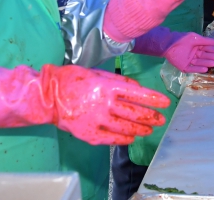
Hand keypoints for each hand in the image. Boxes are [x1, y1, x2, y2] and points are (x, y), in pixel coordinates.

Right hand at [46, 65, 169, 145]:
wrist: (47, 96)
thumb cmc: (73, 80)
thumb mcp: (97, 73)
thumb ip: (118, 81)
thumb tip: (136, 87)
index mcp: (107, 86)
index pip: (137, 94)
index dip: (153, 99)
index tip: (166, 103)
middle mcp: (105, 104)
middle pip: (134, 113)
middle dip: (151, 117)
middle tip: (161, 120)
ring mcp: (97, 120)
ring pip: (125, 127)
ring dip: (140, 129)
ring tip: (149, 130)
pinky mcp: (88, 133)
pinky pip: (111, 138)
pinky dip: (123, 139)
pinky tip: (131, 138)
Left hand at [163, 33, 213, 72]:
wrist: (169, 43)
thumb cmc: (182, 39)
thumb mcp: (195, 38)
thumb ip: (206, 41)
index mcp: (196, 47)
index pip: (206, 49)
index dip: (212, 50)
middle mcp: (194, 54)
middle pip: (204, 56)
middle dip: (210, 57)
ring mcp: (189, 61)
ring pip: (199, 63)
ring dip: (206, 63)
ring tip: (213, 63)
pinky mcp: (184, 67)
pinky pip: (192, 69)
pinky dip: (198, 69)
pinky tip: (205, 69)